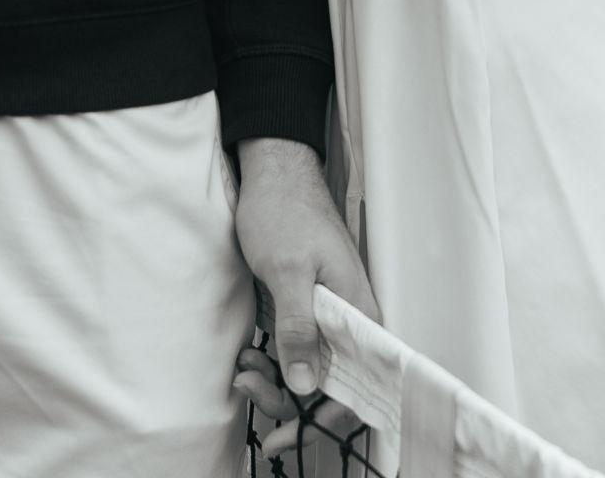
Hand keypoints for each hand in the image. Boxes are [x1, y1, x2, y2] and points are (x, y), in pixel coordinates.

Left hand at [232, 137, 378, 409]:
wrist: (272, 173)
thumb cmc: (285, 212)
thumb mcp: (288, 270)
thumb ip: (299, 327)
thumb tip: (304, 385)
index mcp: (358, 313)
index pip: (360, 385)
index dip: (330, 416)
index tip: (293, 431)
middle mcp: (348, 322)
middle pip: (332, 386)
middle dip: (292, 404)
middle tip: (253, 394)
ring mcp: (326, 317)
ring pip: (308, 374)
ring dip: (275, 384)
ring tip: (244, 371)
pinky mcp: (304, 311)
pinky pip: (294, 354)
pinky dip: (271, 365)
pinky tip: (247, 359)